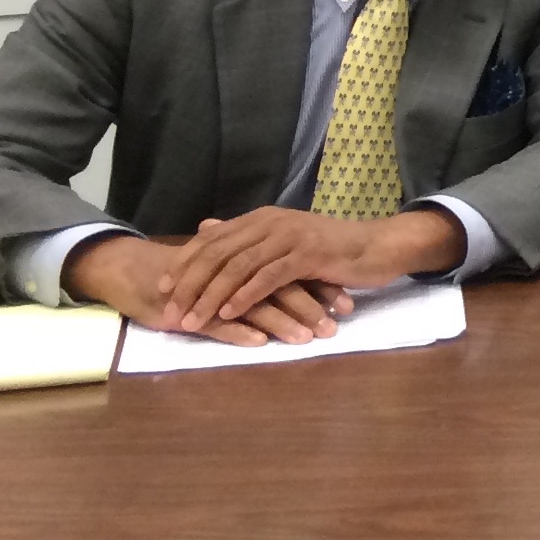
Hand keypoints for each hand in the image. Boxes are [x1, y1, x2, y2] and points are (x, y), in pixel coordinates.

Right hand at [60, 229, 351, 347]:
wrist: (136, 272)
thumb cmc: (190, 276)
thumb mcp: (231, 273)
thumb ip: (262, 276)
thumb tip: (303, 285)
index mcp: (247, 259)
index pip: (292, 272)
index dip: (320, 287)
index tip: (346, 305)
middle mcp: (234, 272)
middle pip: (279, 288)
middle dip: (310, 308)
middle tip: (335, 327)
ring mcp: (209, 292)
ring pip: (252, 306)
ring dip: (282, 322)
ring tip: (306, 339)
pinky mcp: (186, 311)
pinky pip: (215, 321)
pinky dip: (237, 331)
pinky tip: (258, 342)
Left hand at [158, 206, 461, 334]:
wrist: (379, 247)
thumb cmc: (331, 250)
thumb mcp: (283, 242)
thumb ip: (246, 237)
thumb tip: (205, 228)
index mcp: (262, 218)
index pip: (211, 240)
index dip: (183, 264)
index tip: (160, 289)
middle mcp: (271, 222)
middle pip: (218, 253)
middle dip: (189, 284)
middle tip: (169, 312)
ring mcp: (290, 236)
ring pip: (238, 267)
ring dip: (210, 296)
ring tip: (192, 321)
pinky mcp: (309, 254)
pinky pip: (268, 277)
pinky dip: (245, 295)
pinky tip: (229, 313)